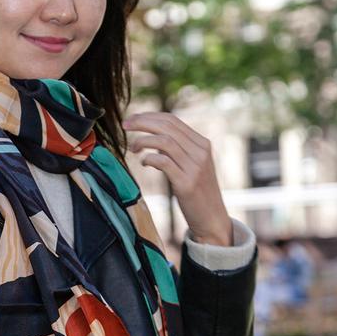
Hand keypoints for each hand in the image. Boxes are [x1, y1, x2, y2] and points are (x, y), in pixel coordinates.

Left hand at [123, 112, 231, 245]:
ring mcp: (195, 167)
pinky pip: (163, 162)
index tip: (132, 119)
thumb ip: (177, 149)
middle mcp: (200, 152)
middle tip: (124, 126)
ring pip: (164, 141)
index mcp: (202, 143)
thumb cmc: (197, 191)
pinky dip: (149, 158)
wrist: (212, 219)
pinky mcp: (187, 183)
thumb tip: (152, 135)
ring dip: (143, 141)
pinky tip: (143, 162)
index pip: (172, 120)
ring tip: (133, 148)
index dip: (149, 116)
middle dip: (141, 122)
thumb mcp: (192, 164)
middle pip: (167, 126)